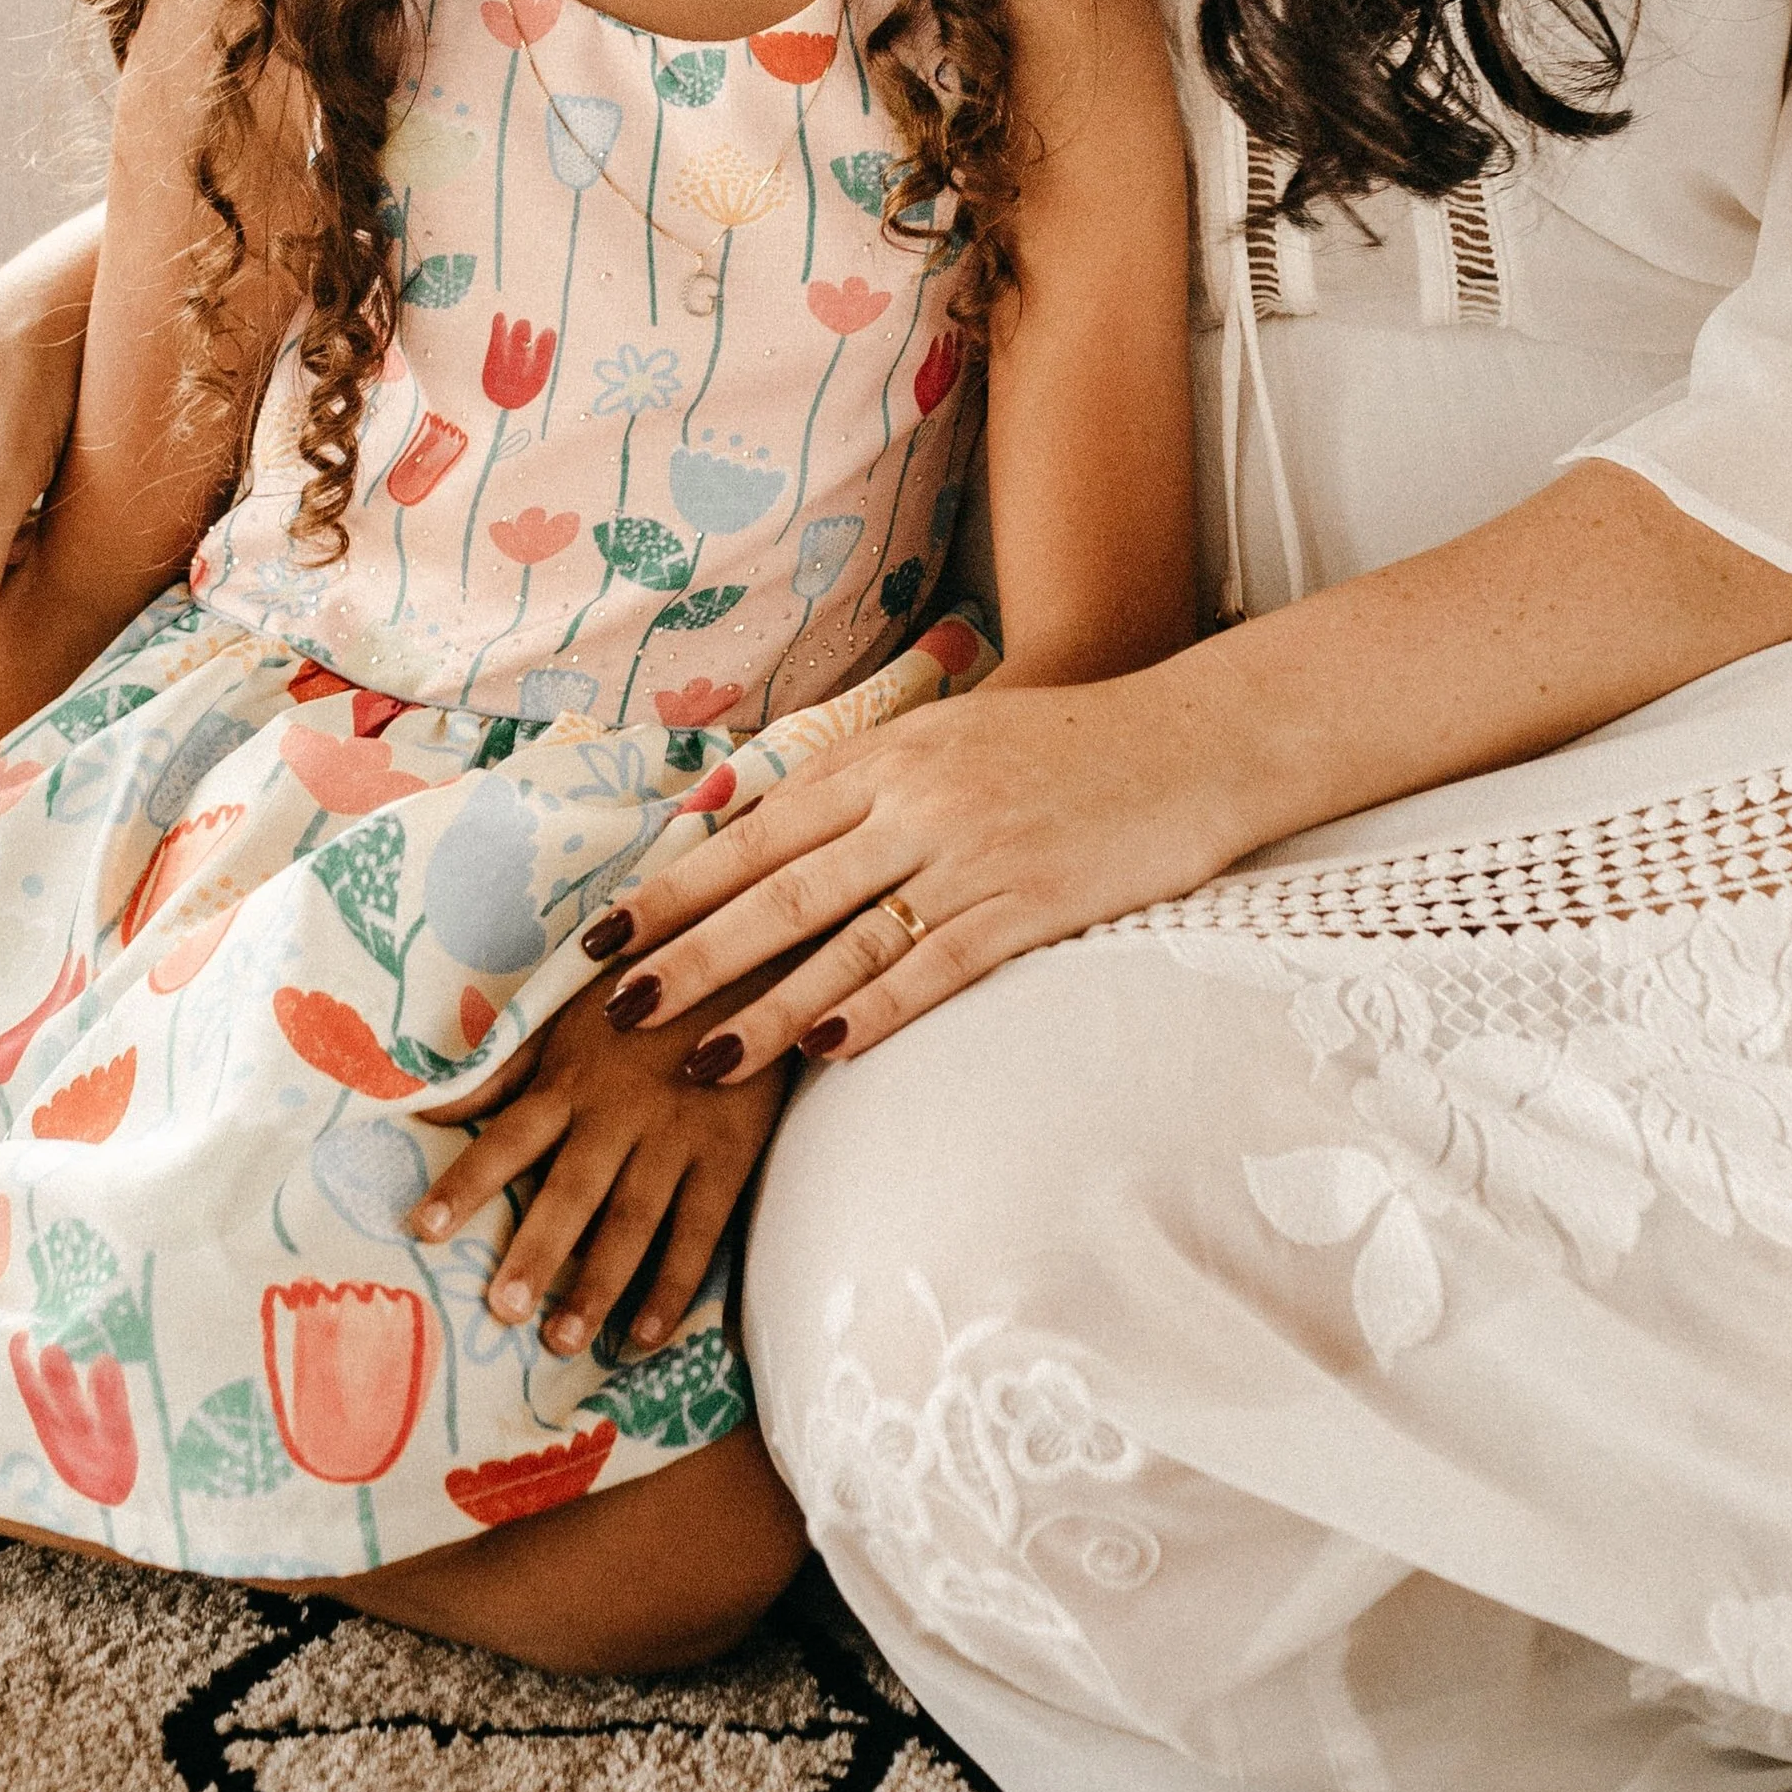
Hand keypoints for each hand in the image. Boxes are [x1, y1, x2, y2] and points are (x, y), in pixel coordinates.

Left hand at [404, 971, 792, 1358]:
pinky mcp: (730, 1150)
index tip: (423, 1228)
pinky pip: (700, 1227)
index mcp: (572, 1076)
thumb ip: (504, 1070)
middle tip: (503, 1310)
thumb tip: (427, 1109)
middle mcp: (619, 1109)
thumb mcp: (567, 1016)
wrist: (750, 958)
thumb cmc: (642, 992)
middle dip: (537, 1249)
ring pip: (632, 1218)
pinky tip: (646, 1334)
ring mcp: (677, 1133)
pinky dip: (675, 1282)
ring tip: (561, 1339)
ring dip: (598, 1282)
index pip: (509, 1135)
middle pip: (571, 1189)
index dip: (467, 1181)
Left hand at [578, 660, 1261, 1079]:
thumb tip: (738, 815)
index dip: (675, 886)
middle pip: (782, 890)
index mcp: (887, 756)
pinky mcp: (1030, 907)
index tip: (602, 932)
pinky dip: (875, 1011)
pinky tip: (821, 1050)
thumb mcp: (945, 734)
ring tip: (696, 1058)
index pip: (755, 831)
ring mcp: (973, 856)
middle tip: (615, 1006)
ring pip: (847, 941)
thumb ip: (850, 776)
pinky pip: (937, 968)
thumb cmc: (1060, 740)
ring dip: (766, 1005)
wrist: (1189, 738)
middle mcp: (917, 803)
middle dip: (692, 953)